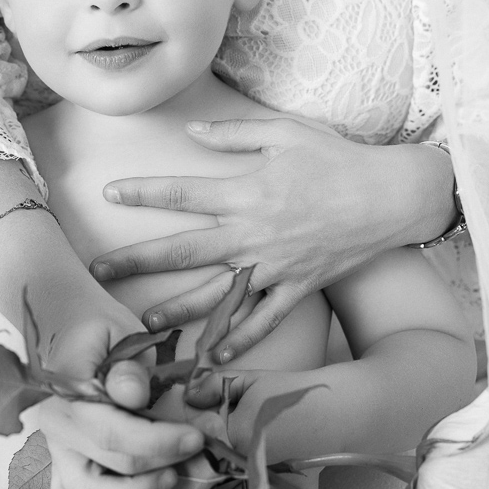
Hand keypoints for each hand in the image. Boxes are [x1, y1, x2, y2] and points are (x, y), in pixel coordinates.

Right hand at [39, 317, 204, 488]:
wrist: (69, 330)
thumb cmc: (100, 331)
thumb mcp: (118, 331)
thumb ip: (127, 365)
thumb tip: (134, 394)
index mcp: (66, 393)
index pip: (112, 432)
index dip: (158, 442)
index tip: (196, 438)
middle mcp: (53, 427)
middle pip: (105, 467)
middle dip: (157, 466)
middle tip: (193, 451)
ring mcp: (51, 451)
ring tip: (169, 480)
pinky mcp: (56, 466)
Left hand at [91, 116, 454, 361]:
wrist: (391, 197)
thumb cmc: (337, 158)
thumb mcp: (285, 132)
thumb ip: (234, 134)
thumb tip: (191, 132)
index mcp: (247, 191)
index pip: (181, 194)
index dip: (142, 193)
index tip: (109, 192)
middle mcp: (253, 233)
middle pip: (182, 251)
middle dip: (136, 261)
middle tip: (98, 270)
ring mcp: (275, 266)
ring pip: (216, 294)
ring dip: (176, 309)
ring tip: (144, 320)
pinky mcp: (298, 288)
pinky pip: (264, 320)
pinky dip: (240, 340)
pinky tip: (214, 356)